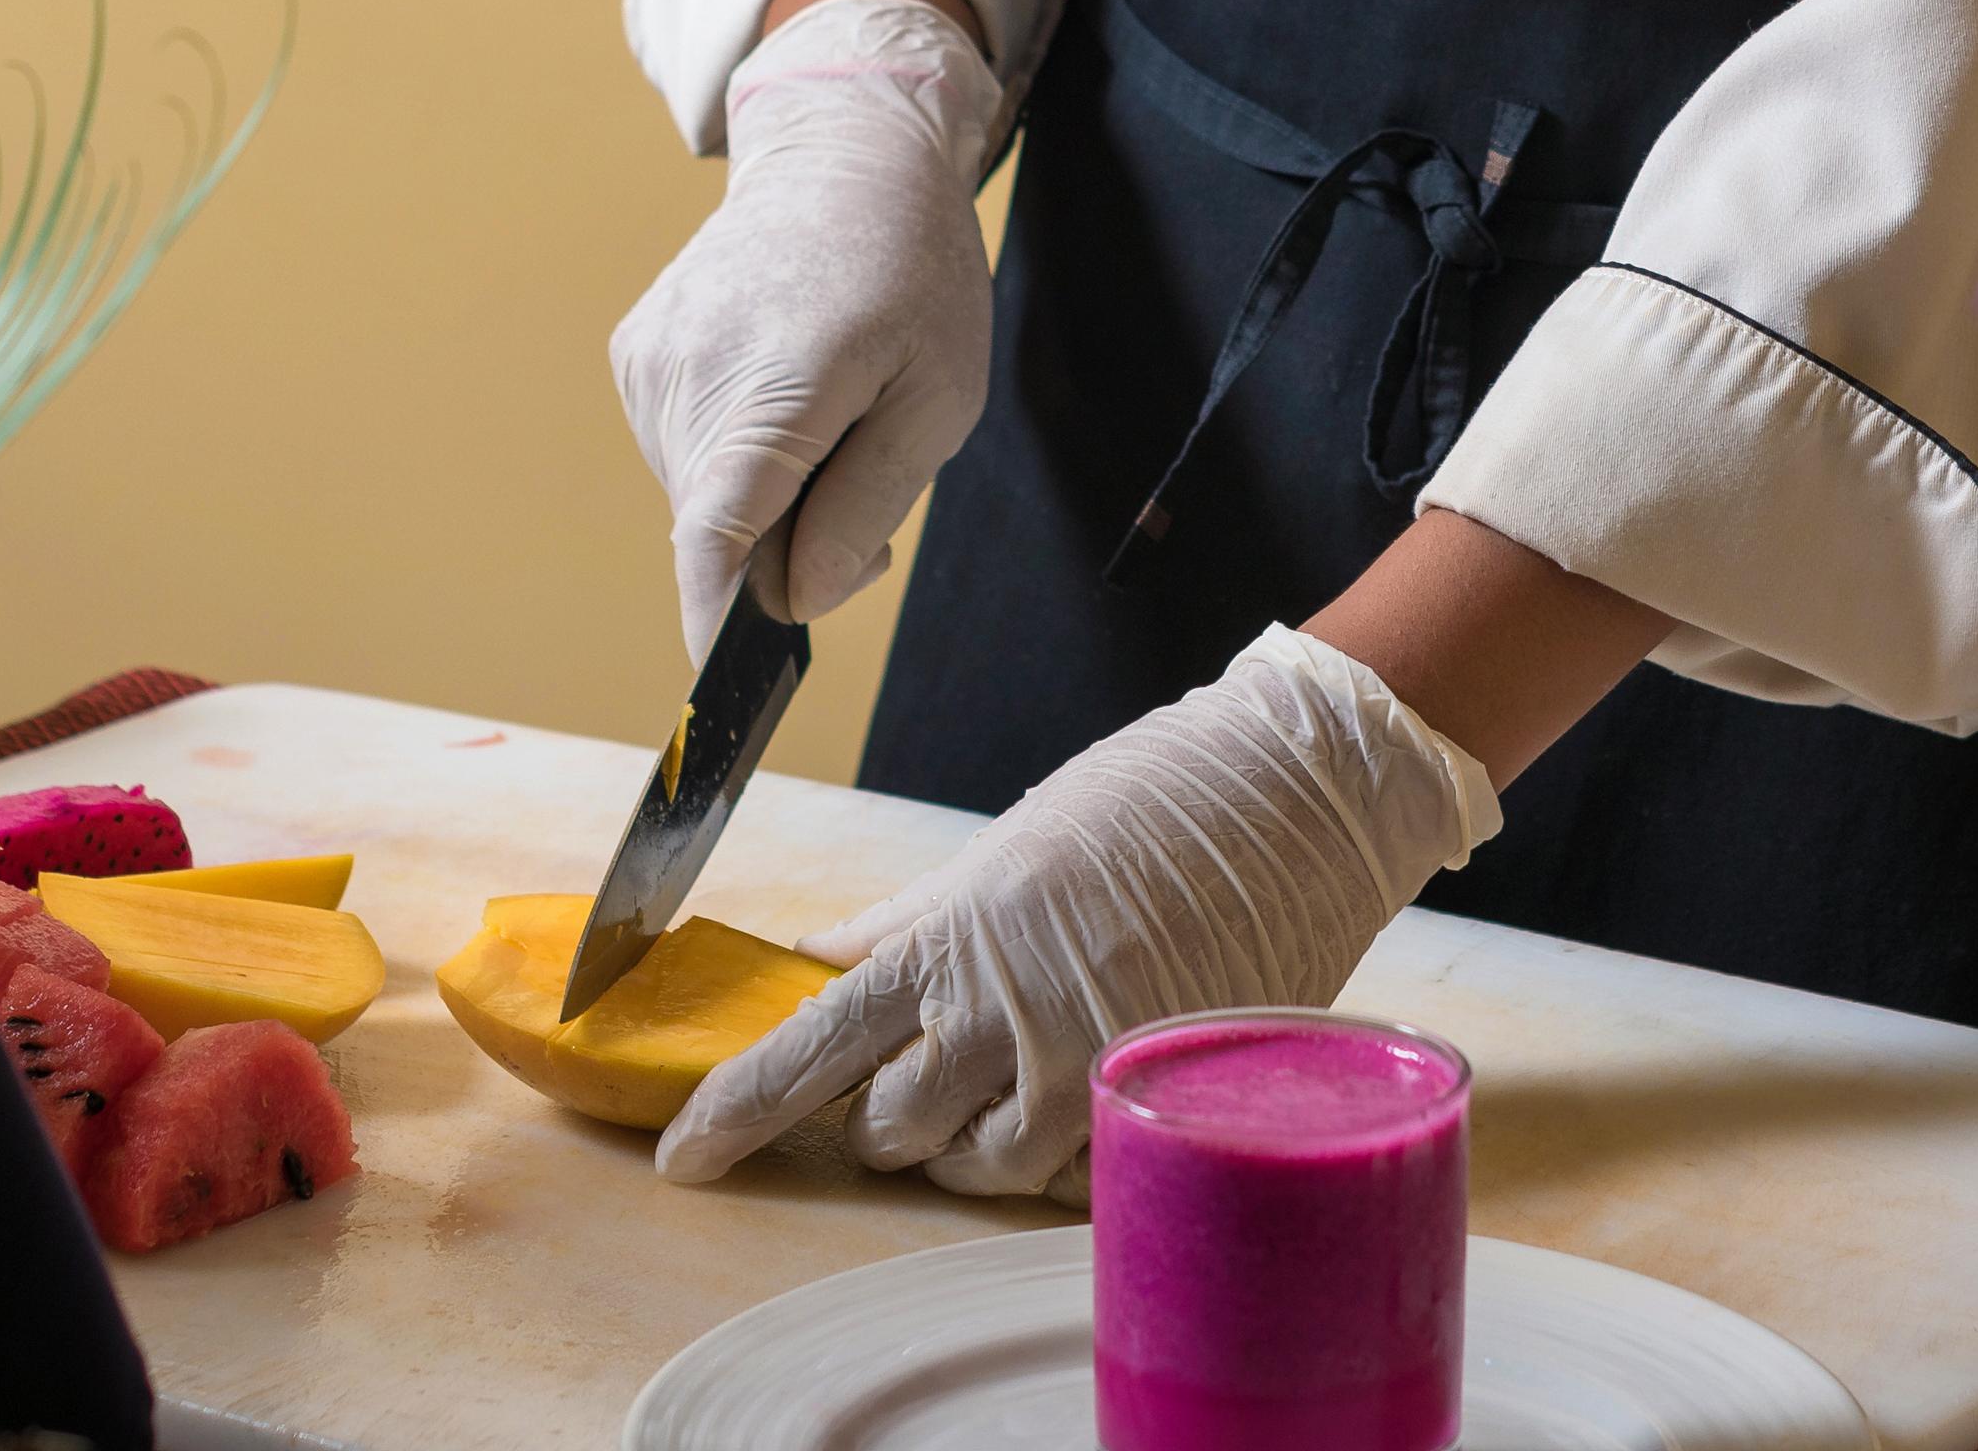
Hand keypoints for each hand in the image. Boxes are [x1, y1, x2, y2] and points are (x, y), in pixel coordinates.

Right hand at [609, 0, 1003, 656]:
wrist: (841, 155)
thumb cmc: (911, 272)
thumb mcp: (939, 397)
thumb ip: (866, 506)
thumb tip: (795, 601)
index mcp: (774, 382)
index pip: (715, 537)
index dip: (714, 625)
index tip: (722, 695)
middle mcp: (688, 373)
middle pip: (715, 532)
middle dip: (784, 556)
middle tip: (866, 522)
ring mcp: (649, 361)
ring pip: (698, 497)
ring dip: (761, 502)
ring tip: (831, 430)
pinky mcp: (635, 353)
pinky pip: (683, 451)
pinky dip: (733, 458)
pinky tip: (782, 397)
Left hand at [650, 624, 1500, 1195]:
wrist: (1292, 797)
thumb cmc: (1151, 802)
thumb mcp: (1008, 851)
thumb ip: (913, 924)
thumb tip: (824, 963)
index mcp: (951, 936)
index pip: (813, 1044)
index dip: (737, 1109)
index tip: (684, 1155)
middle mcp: (1002, 1014)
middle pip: (886, 1128)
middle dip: (890, 1112)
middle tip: (934, 1063)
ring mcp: (1079, 1069)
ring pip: (972, 1166)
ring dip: (973, 1139)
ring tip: (1022, 1067)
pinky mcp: (1148, 1103)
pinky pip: (1066, 1180)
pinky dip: (1057, 1154)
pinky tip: (1087, 1089)